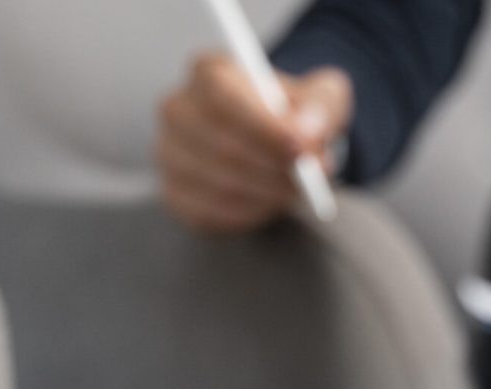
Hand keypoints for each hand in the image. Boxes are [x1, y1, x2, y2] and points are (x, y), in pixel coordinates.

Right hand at [157, 51, 351, 233]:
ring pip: (217, 182)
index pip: (223, 95)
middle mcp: (178, 109)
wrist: (275, 142)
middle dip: (271, 167)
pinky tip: (271, 203)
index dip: (261, 126)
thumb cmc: (294, 114)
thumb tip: (308, 132)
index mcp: (209, 72)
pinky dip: (249, 213)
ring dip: (265, 192)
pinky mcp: (173, 193)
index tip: (301, 149)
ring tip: (297, 190)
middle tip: (310, 178)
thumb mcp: (321, 96)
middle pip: (220, 144)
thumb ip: (321, 106)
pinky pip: (209, 212)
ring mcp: (169, 153)